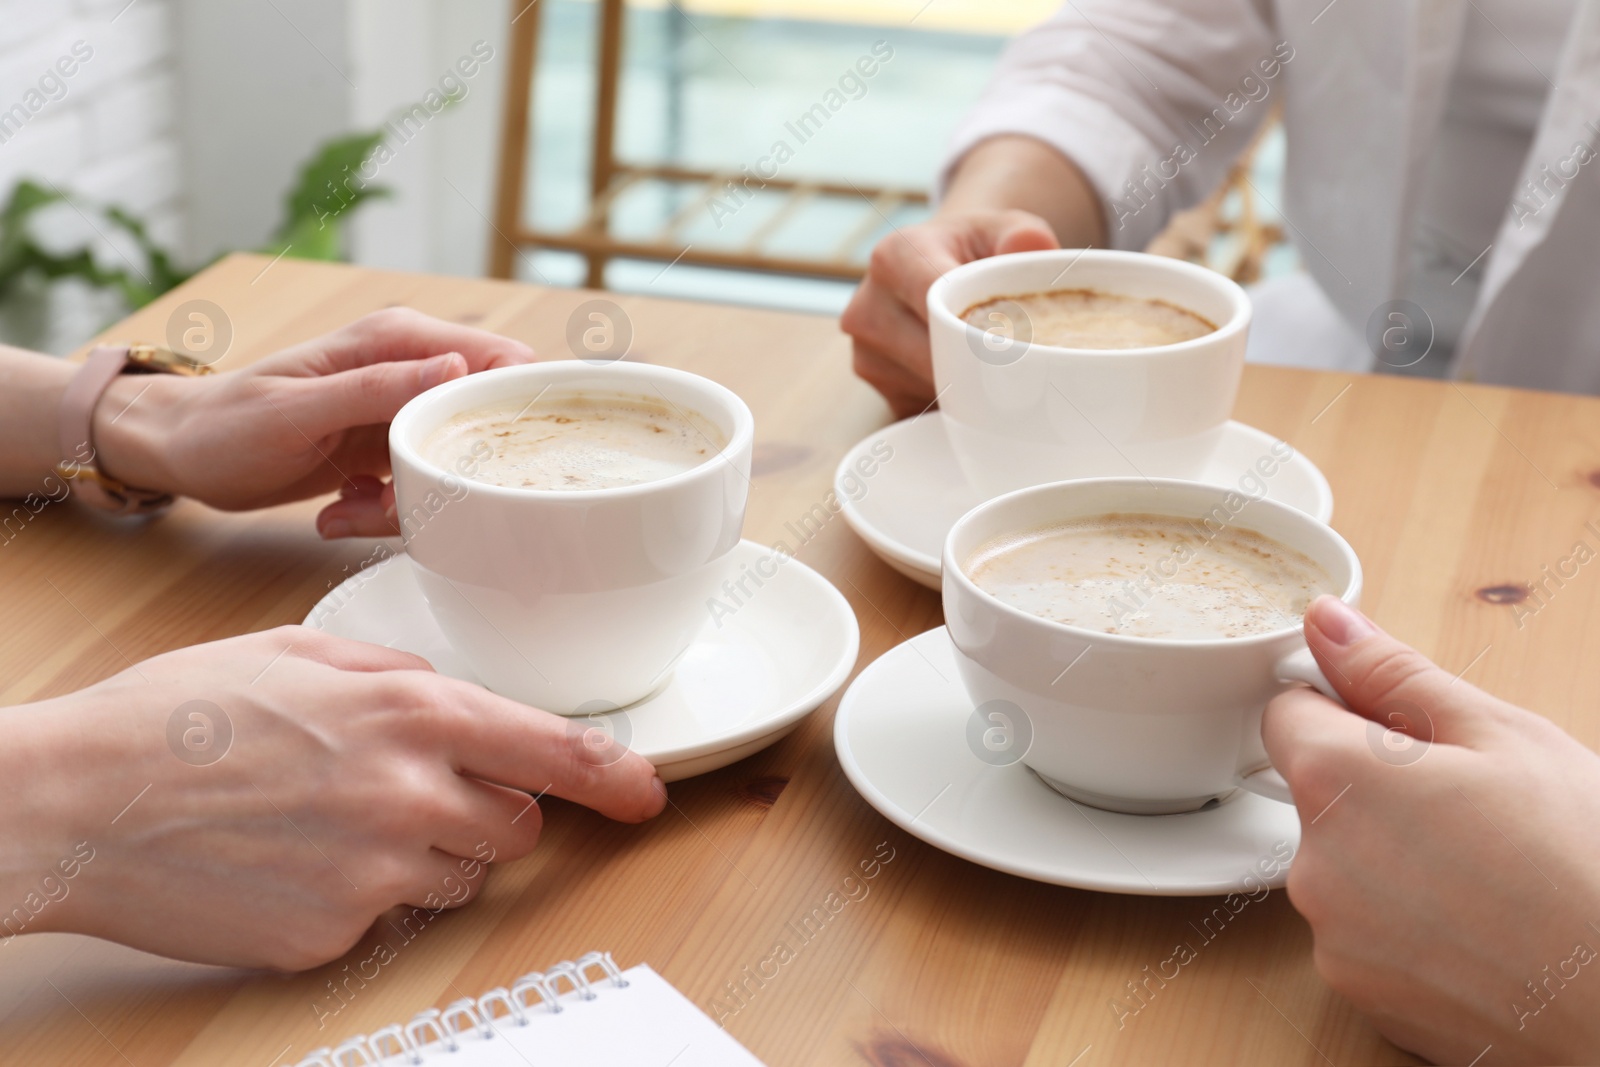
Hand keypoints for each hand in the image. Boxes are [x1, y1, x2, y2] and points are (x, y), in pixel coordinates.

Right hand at [2, 626, 663, 968]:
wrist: (78, 801)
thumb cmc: (177, 716)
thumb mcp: (299, 654)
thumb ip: (396, 674)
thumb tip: (453, 696)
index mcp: (410, 711)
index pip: (553, 752)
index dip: (615, 777)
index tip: (647, 795)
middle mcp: (409, 794)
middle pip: (517, 827)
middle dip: (489, 810)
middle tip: (416, 789)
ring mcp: (375, 874)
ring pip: (462, 876)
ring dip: (429, 853)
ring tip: (337, 820)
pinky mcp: (335, 934)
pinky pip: (388, 917)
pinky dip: (362, 895)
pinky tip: (296, 860)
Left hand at [91, 308, 532, 536]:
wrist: (183, 452)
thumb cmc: (225, 424)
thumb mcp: (299, 410)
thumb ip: (377, 388)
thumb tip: (456, 368)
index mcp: (396, 341)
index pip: (493, 356)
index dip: (516, 402)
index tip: (508, 453)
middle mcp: (409, 372)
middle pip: (481, 421)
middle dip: (454, 473)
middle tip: (394, 502)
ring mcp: (401, 414)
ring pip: (452, 463)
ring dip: (412, 502)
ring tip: (350, 512)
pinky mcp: (389, 451)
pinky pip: (421, 487)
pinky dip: (389, 512)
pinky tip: (341, 513)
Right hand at [840, 209, 1057, 417]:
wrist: (936, 263)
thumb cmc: (975, 249)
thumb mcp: (1004, 229)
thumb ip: (1025, 235)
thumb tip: (1034, 248)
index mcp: (894, 257)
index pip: (935, 303)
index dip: (979, 328)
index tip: (1019, 345)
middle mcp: (867, 305)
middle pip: (932, 354)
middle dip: (979, 364)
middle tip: (1024, 368)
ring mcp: (863, 348)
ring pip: (927, 386)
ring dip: (966, 387)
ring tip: (991, 365)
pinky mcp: (872, 382)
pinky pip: (919, 406)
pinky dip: (949, 401)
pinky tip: (966, 378)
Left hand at [1263, 596, 1599, 1063]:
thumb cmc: (1584, 864)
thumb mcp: (1501, 736)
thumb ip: (1392, 674)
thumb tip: (1325, 621)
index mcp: (1335, 782)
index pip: (1287, 714)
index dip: (1342, 708)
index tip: (1399, 726)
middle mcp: (1313, 866)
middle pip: (1318, 797)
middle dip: (1377, 789)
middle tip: (1473, 805)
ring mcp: (1334, 940)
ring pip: (1343, 869)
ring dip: (1393, 860)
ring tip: (1490, 873)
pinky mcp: (1364, 996)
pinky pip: (1366, 936)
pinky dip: (1409, 927)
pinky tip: (1482, 929)